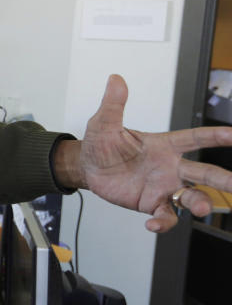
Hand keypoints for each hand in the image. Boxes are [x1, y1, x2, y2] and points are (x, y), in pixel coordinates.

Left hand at [55, 74, 231, 231]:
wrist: (87, 168)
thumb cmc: (101, 143)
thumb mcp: (104, 123)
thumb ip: (114, 104)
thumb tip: (115, 79)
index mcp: (164, 145)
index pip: (195, 138)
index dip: (216, 136)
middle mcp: (170, 167)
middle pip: (203, 173)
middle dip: (223, 179)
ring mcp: (163, 187)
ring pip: (190, 197)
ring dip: (200, 204)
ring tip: (202, 210)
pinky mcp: (151, 203)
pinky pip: (164, 215)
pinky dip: (163, 222)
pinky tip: (153, 224)